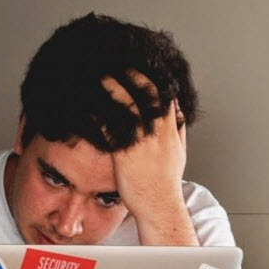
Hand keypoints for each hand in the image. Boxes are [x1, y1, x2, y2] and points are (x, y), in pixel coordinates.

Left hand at [101, 72, 191, 238]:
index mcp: (170, 130)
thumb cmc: (166, 183)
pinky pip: (111, 127)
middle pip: (146, 93)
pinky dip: (100, 113)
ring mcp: (141, 142)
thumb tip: (179, 113)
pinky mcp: (125, 153)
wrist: (159, 205)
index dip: (151, 78)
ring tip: (100, 75)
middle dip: (132, 75)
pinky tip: (89, 105)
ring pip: (128, 105)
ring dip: (113, 87)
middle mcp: (157, 132)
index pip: (164, 95)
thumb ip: (178, 130)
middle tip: (118, 63)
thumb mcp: (179, 153)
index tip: (140, 67)